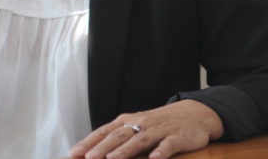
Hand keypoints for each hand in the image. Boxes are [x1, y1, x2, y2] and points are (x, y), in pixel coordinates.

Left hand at [69, 100, 223, 158]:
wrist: (192, 114)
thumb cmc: (158, 124)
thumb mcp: (136, 126)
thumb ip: (118, 137)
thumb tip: (94, 150)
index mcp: (128, 121)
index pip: (105, 131)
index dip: (90, 141)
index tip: (75, 152)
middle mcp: (141, 123)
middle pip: (119, 135)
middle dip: (103, 147)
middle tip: (89, 158)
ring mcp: (159, 129)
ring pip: (140, 139)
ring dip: (126, 149)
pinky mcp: (177, 136)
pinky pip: (168, 144)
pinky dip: (161, 151)